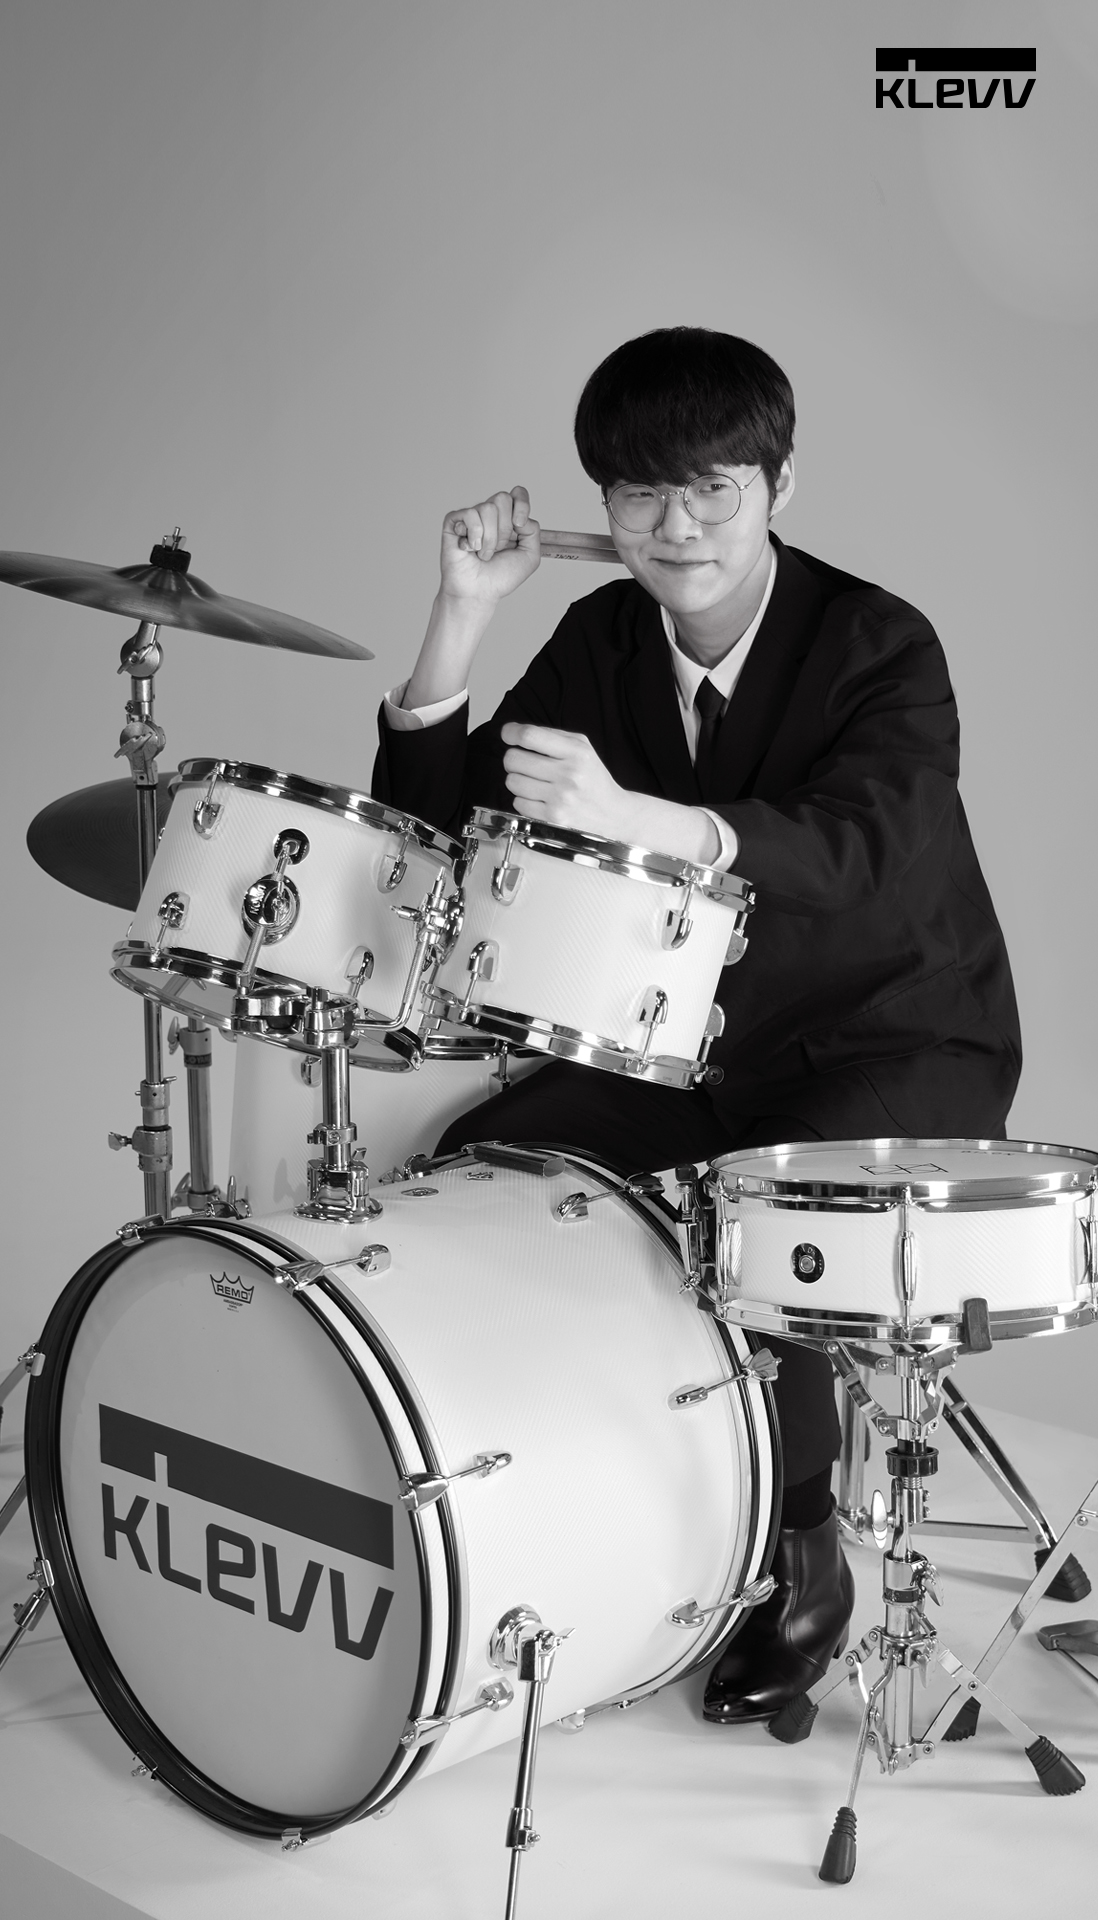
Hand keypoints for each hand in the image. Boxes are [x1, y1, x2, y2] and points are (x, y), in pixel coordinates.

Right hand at [440, 486, 539, 606]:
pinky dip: (474, 537)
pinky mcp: (454, 522)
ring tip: (483, 554)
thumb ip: (533, 530)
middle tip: (497, 548)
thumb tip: (518, 514)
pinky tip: (470, 549)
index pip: (517, 494)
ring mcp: (471, 517)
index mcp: (508, 520)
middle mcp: (490, 515)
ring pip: (488, 508)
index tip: (519, 525)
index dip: (521, 504)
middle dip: (504, 529)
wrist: (478, 593)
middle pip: (503, 499)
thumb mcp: (530, 556)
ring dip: (489, 539)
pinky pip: (470, 515)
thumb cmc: (500, 577)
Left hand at [501, 724, 633, 838]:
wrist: (612, 814)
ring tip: (533, 782)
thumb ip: (552, 735)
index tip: (507, 734)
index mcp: (576, 753)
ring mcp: (559, 799)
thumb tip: (515, 731)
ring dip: (517, 780)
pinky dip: (523, 799)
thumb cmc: (593, 779)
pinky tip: (538, 798)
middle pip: (515, 759)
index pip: (531, 736)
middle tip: (523, 762)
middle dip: (513, 759)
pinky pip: (517, 803)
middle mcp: (569, 775)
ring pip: (512, 781)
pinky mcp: (552, 818)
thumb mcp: (583, 748)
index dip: (512, 732)